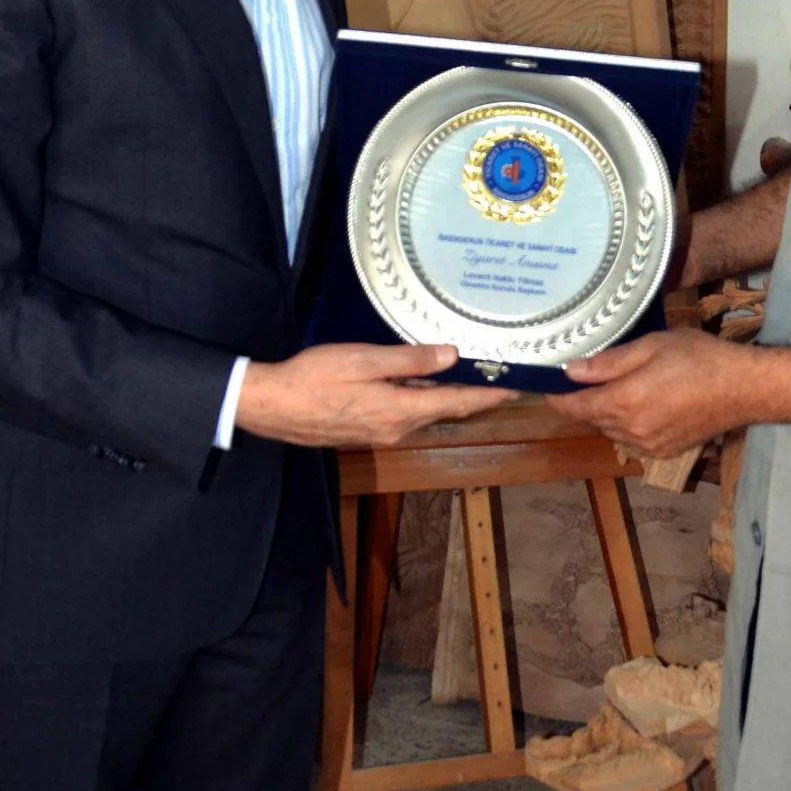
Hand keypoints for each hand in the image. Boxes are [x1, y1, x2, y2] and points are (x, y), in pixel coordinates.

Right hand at [235, 341, 509, 446]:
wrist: (272, 407)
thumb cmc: (315, 377)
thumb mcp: (363, 359)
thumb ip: (409, 360)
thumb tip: (452, 356)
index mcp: (401, 411)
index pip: (458, 403)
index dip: (490, 394)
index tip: (518, 385)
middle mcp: (397, 429)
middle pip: (447, 410)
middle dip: (476, 395)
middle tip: (502, 375)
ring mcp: (381, 433)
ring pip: (426, 413)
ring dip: (450, 397)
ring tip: (472, 375)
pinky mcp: (367, 431)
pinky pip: (407, 415)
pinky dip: (425, 400)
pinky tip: (426, 384)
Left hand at [546, 328, 746, 455]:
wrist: (743, 388)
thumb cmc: (699, 358)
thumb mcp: (651, 346)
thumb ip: (608, 363)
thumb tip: (571, 372)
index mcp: (623, 402)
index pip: (573, 407)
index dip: (557, 397)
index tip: (549, 385)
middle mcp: (630, 430)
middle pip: (591, 419)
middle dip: (585, 400)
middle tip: (589, 375)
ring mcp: (648, 446)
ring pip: (612, 430)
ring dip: (608, 413)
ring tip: (622, 386)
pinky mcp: (664, 451)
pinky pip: (632, 439)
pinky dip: (629, 424)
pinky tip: (645, 403)